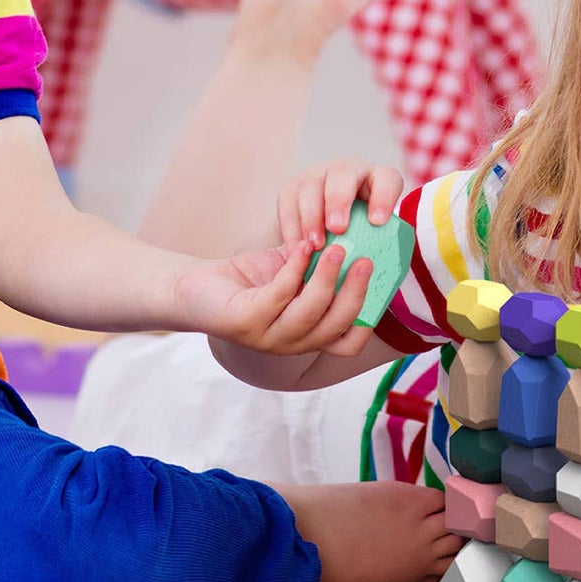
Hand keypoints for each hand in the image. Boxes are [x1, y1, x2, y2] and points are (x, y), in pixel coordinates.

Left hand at [175, 237, 378, 355]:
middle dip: (355, 292)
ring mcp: (268, 337)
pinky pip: (280, 294)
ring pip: (311, 312)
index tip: (382, 283)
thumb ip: (323, 264)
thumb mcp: (294, 272)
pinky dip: (295, 268)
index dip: (370, 320)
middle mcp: (291, 344)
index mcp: (307, 336)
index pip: (348, 344)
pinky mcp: (246, 323)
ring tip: (337, 248)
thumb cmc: (250, 279)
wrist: (198, 287)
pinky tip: (302, 246)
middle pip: (337, 325)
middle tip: (366, 258)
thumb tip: (359, 237)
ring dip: (327, 278)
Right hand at [278, 159, 405, 249]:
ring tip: (315, 246)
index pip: (386, 179)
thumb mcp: (376, 236)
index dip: (383, 197)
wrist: (326, 228)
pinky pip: (288, 204)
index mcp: (378, 180)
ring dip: (312, 218)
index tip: (377, 222)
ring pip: (311, 187)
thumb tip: (382, 272)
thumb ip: (380, 246)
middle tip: (338, 229)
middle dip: (339, 201)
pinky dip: (292, 228)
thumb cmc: (361, 237)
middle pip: (342, 174)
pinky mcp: (292, 189)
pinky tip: (296, 249)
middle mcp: (347, 171)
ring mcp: (317, 176)